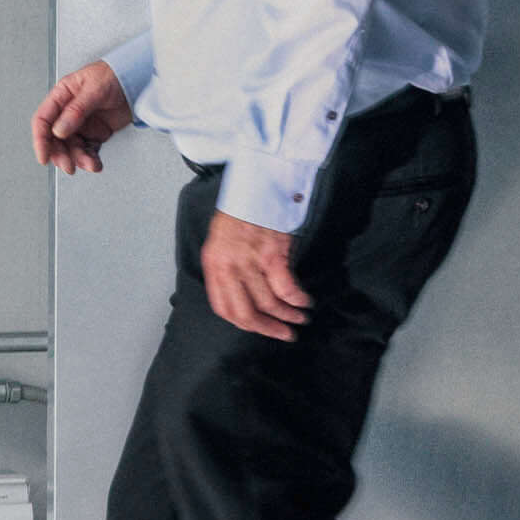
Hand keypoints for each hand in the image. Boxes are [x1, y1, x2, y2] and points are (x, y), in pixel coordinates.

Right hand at [33, 59, 134, 174]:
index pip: (43, 120)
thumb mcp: (94, 89)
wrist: (139, 79)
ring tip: (90, 164)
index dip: (40, 140)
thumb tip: (59, 129)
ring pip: (72, 148)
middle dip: (61, 154)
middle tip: (69, 165)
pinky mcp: (96, 133)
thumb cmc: (115, 74)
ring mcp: (82, 124)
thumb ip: (76, 110)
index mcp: (62, 96)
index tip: (44, 156)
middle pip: (55, 139)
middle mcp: (68, 112)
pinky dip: (91, 159)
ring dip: (79, 159)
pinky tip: (95, 163)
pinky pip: (89, 150)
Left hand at [202, 214, 311, 340]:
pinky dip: (298, 300)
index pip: (223, 308)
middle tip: (283, 335)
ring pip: (269, 304)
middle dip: (268, 329)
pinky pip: (287, 289)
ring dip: (288, 316)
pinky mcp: (272, 255)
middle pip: (247, 313)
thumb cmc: (241, 211)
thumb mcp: (221, 241)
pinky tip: (305, 302)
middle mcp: (229, 268)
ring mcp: (250, 262)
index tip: (257, 328)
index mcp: (214, 265)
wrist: (256, 184)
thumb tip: (243, 294)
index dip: (242, 323)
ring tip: (299, 319)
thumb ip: (227, 268)